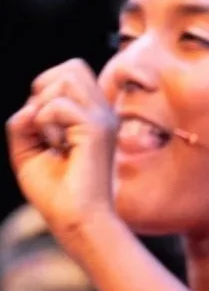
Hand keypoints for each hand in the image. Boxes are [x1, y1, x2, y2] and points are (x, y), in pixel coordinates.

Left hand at [6, 59, 118, 242]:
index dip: (45, 90)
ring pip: (67, 77)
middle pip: (72, 67)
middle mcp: (103, 115)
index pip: (70, 73)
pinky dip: (46, 124)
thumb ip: (23, 122)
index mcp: (92, 117)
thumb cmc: (57, 195)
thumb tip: (30, 107)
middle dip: (45, 89)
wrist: (76, 222)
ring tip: (52, 139)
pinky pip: (58, 105)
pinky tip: (57, 147)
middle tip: (45, 127)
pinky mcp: (98, 130)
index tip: (45, 130)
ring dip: (46, 106)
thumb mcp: (28, 150)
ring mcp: (104, 120)